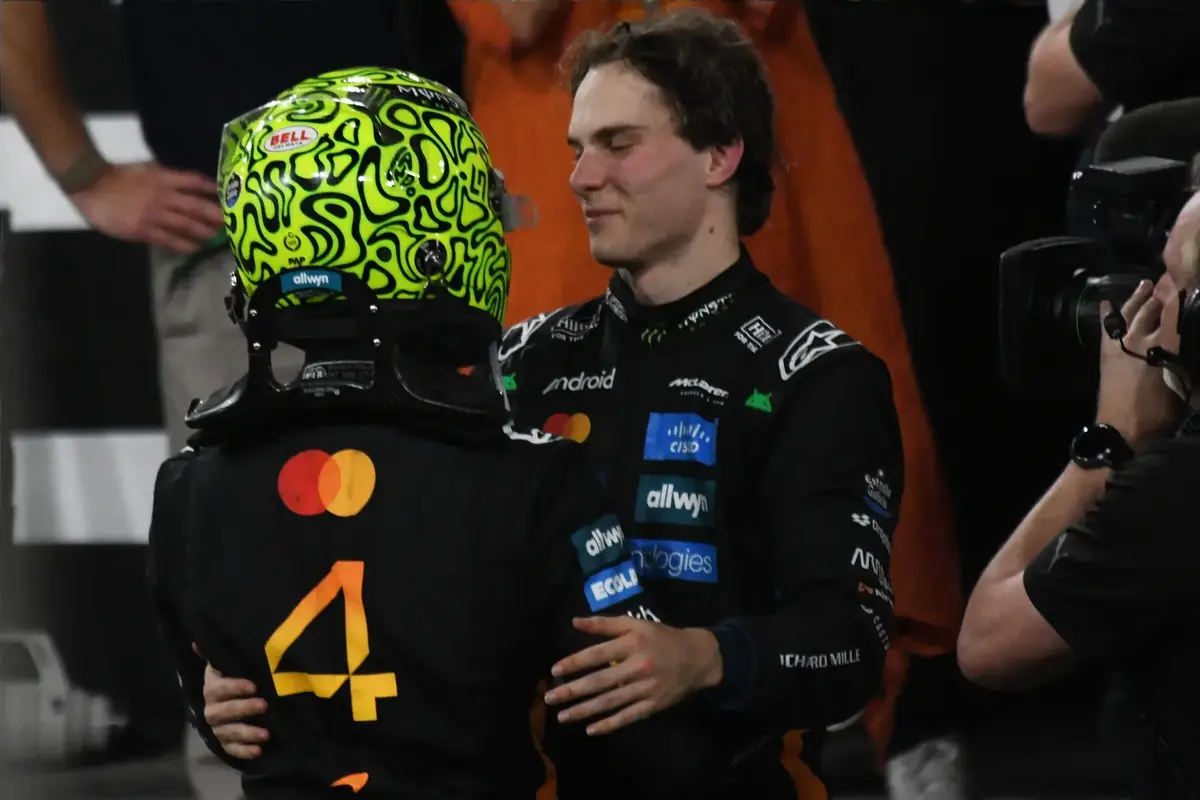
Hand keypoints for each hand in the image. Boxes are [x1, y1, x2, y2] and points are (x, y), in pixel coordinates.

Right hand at [70, 162, 223, 253]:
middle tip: (232, 223)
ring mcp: (154, 213)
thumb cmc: (118, 177)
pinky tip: (195, 249)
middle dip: (216, 216)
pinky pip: (169, 240)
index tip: (227, 197)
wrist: (90, 184)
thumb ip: (167, 178)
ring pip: (187, 225)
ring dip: (205, 233)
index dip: (212, 189)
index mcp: (163, 177)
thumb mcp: (146, 169)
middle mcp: (163, 195)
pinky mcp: (143, 229)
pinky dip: (185, 245)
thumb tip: (190, 186)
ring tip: (217, 238)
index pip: (194, 182)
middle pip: (197, 206)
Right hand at [202, 663, 269, 759]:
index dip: (234, 687)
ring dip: (246, 734)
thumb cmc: (233, 678)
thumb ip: (215, 655)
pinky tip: (258, 750)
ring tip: (266, 734)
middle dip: (243, 709)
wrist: (230, 702)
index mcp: (212, 689)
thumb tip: (197, 642)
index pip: (217, 689)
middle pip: (221, 713)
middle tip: (264, 705)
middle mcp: (211, 710)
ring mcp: (217, 729)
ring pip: (227, 733)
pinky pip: (231, 750)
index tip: (253, 686)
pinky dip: (244, 751)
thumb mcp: (225, 665)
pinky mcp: (225, 744)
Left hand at [543, 617, 721, 735]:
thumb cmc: (661, 638)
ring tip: (563, 717)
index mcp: (632, 644)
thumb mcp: (636, 624)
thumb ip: (605, 624)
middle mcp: (637, 667)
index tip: (555, 669)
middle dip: (573, 691)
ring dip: (585, 711)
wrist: (697, 657)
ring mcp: (645, 688)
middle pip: (600, 681)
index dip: (575, 662)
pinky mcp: (653, 705)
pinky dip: (609, 724)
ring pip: (610, 702)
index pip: (597, 654)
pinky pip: (628, 717)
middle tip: (550, 698)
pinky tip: (591, 730)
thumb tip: (575, 621)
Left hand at [1097, 278, 1180, 445]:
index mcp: (1167, 346)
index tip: (1189, 283)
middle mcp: (1144, 339)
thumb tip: (1192, 350)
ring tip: (1147, 284)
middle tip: (1171, 279)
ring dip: (1139, 297)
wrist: (1121, 430)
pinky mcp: (1106, 353)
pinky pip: (1106, 328)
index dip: (1183, 297)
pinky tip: (1107, 302)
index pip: (1177, 314)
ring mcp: (1122, 344)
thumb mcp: (1184, 391)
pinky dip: (1108, 314)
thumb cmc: (1159, 415)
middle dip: (1163, 293)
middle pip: (1155, 309)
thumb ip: (1189, 368)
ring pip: (1131, 313)